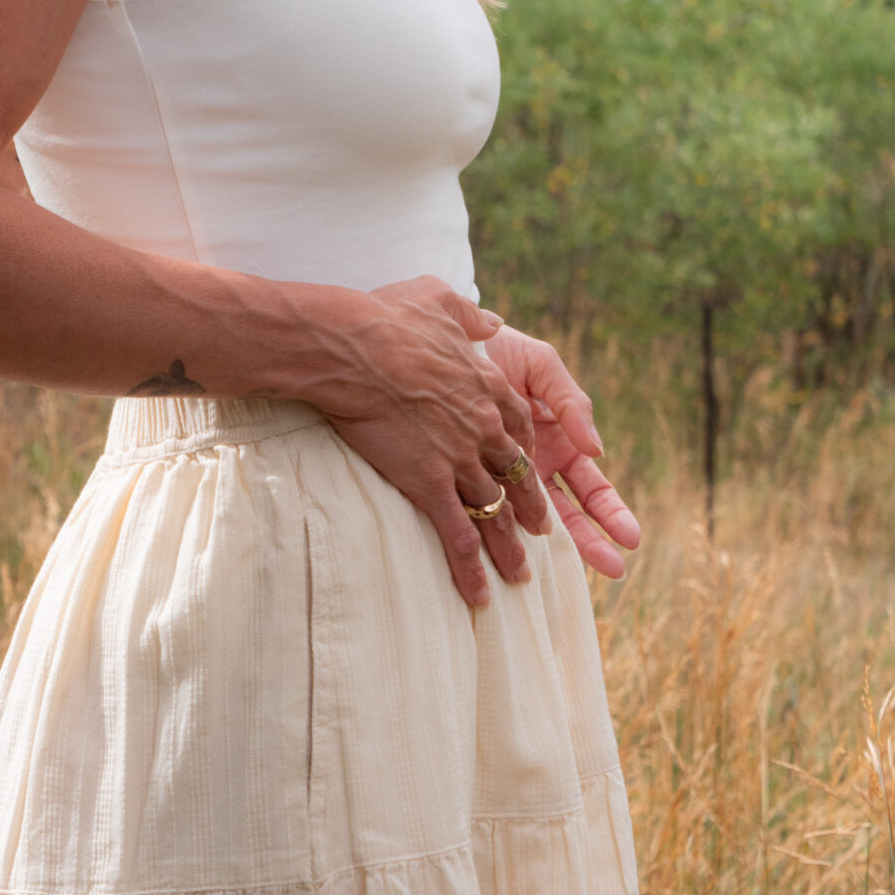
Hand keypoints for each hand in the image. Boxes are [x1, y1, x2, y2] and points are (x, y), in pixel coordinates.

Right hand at [311, 275, 553, 608]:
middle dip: (532, 511)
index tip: (528, 472)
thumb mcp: (438, 299)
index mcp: (488, 387)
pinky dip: (471, 569)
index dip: (524, 455)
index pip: (518, 430)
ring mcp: (461, 459)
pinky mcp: (430, 483)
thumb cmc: (385, 318)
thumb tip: (488, 318)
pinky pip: (459, 536)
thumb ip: (469, 315)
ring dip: (509, 550)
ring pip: (496, 515)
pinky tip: (480, 596)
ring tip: (520, 578)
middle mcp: (484, 427)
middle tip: (543, 537)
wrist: (352, 347)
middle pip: (518, 478)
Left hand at [481, 325, 640, 577]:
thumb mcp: (540, 366)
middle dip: (595, 541)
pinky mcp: (470, 475)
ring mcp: (503, 475)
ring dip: (560, 547)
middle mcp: (535, 466)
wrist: (442, 341)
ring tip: (577, 573)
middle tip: (617, 570)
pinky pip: (489, 509)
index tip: (630, 537)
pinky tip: (523, 558)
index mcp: (559, 441)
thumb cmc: (497, 350)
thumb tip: (597, 449)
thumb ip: (571, 403)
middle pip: (571, 513)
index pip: (593, 486)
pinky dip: (506, 533)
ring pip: (536, 520)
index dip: (611, 512)